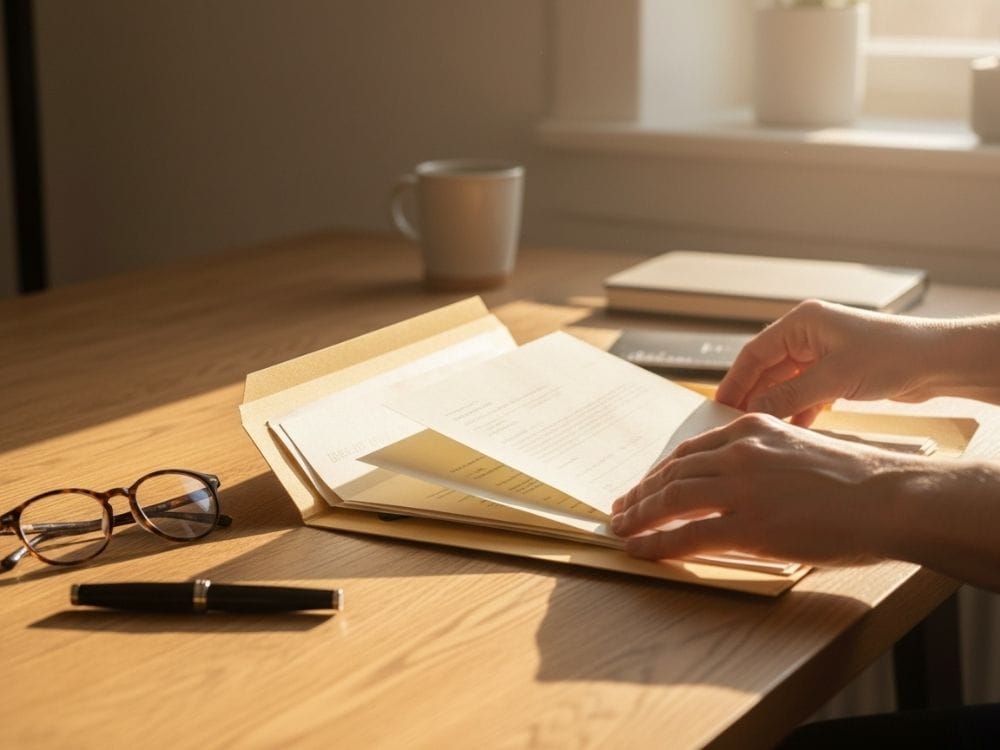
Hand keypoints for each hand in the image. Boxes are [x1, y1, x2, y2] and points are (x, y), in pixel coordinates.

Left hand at [609, 413, 918, 565]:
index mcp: (750, 430)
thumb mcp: (798, 450)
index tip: (644, 486)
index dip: (660, 472)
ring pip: (670, 500)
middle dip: (641, 494)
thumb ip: (762, 460)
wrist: (888, 497)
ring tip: (621, 529)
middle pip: (672, 473)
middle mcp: (738, 452)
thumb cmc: (854, 480)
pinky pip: (686, 534)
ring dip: (639, 517)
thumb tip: (734, 484)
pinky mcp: (747, 523)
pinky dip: (656, 543)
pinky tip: (640, 549)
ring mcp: (740, 487)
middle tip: (622, 508)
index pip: (689, 451)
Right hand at [715, 300, 938, 425]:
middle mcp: (809, 335)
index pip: (754, 353)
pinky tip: (789, 431)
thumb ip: (789, 396)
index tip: (719, 406)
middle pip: (767, 369)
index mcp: (802, 323)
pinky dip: (797, 412)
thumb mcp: (833, 379)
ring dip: (774, 407)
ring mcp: (822, 355)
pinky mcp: (836, 374)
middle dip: (752, 397)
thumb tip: (753, 413)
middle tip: (734, 425)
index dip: (734, 381)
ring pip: (785, 384)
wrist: (938, 362)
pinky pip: (805, 394)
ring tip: (758, 432)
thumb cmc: (892, 355)